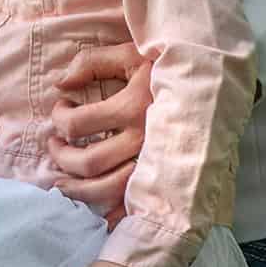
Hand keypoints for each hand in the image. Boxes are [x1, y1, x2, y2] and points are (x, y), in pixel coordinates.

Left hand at [47, 42, 150, 220]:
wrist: (211, 85)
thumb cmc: (166, 68)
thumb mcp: (130, 53)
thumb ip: (91, 62)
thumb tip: (60, 84)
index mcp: (133, 107)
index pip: (78, 123)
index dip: (59, 118)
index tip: (61, 108)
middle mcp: (143, 139)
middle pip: (88, 163)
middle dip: (61, 156)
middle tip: (54, 144)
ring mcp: (153, 162)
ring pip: (105, 190)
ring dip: (75, 188)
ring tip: (61, 178)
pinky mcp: (162, 177)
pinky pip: (131, 205)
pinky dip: (108, 213)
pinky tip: (93, 209)